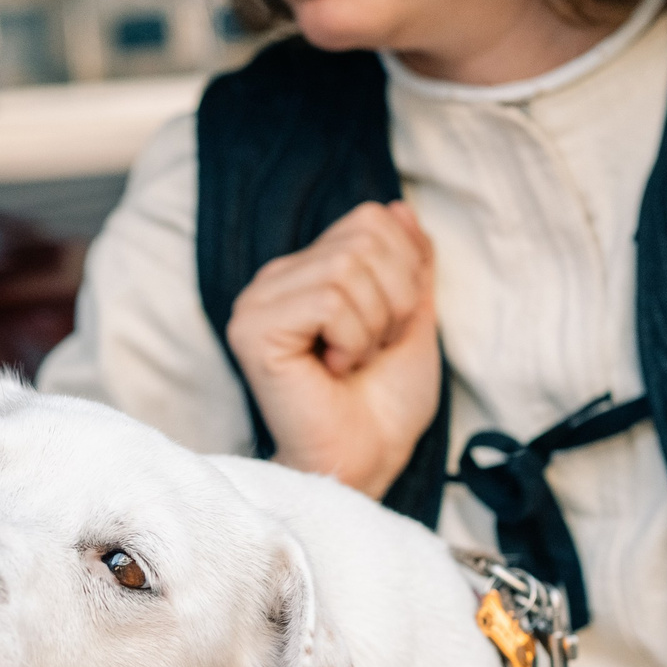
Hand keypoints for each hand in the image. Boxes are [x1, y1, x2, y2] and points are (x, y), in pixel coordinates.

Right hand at [225, 200, 438, 496]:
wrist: (367, 459)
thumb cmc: (383, 403)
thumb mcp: (413, 318)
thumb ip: (409, 262)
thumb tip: (400, 207)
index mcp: (308, 272)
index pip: (372, 220)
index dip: (405, 272)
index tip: (389, 328)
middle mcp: (275, 280)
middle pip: (363, 239)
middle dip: (393, 301)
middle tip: (371, 350)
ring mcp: (258, 303)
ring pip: (347, 270)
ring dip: (372, 326)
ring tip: (351, 362)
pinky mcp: (253, 331)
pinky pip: (327, 302)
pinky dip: (351, 339)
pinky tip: (332, 369)